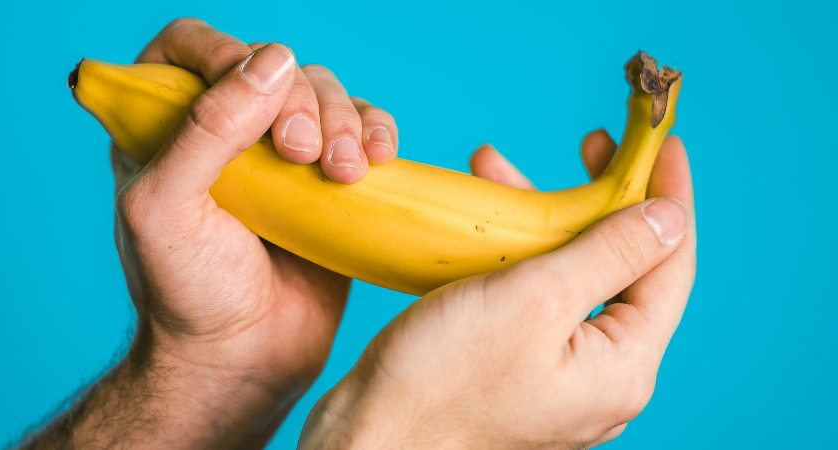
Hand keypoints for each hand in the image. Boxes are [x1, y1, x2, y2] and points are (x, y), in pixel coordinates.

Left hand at [22, 18, 398, 448]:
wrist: (241, 359)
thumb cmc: (186, 292)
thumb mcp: (166, 207)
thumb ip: (204, 128)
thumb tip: (273, 60)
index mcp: (165, 127)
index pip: (189, 46)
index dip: (222, 50)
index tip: (250, 87)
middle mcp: (224, 132)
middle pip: (272, 65)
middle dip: (297, 100)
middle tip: (299, 154)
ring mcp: (281, 156)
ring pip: (324, 93)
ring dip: (343, 121)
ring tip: (341, 174)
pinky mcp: (330, 182)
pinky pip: (362, 130)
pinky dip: (376, 133)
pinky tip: (376, 161)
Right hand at [299, 131, 695, 449]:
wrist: (371, 435)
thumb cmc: (442, 377)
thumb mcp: (535, 298)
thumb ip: (610, 254)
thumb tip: (670, 219)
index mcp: (622, 368)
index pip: (669, 266)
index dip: (668, 195)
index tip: (662, 141)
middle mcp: (602, 380)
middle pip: (623, 272)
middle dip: (599, 201)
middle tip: (590, 147)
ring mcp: (561, 380)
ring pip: (575, 282)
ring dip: (546, 223)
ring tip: (501, 172)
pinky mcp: (521, 374)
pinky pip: (540, 304)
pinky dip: (520, 257)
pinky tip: (486, 227)